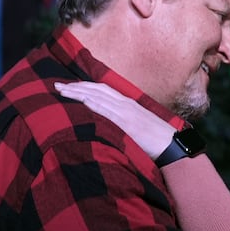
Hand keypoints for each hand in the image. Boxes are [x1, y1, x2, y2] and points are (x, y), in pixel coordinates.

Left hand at [54, 81, 176, 158]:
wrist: (173, 146)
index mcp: (128, 104)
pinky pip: (107, 111)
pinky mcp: (127, 123)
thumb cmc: (157, 140)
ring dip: (78, 92)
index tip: (69, 85)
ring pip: (97, 97)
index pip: (102, 90)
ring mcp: (126, 112)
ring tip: (61, 91)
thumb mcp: (139, 127)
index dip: (84, 86)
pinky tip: (81, 100)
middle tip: (56, 85)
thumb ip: (124, 123)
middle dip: (75, 87)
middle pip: (96, 90)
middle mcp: (125, 104)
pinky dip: (93, 103)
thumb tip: (110, 126)